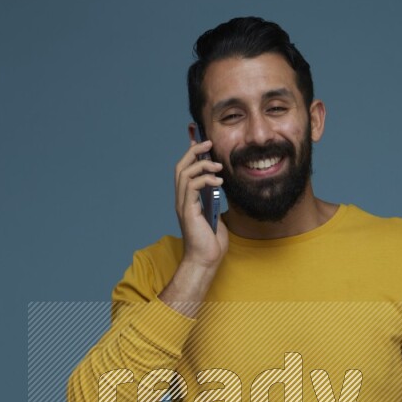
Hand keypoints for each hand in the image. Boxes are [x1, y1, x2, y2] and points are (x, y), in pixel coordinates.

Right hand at [174, 135, 228, 272]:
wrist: (205, 260)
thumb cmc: (211, 243)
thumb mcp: (216, 216)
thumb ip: (215, 201)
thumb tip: (220, 189)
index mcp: (188, 200)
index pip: (185, 171)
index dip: (191, 154)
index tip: (201, 140)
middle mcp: (182, 200)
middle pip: (180, 167)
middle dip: (194, 152)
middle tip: (208, 144)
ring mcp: (183, 205)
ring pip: (184, 173)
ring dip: (202, 165)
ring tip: (218, 166)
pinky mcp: (187, 211)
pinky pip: (192, 187)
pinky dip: (205, 180)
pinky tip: (218, 181)